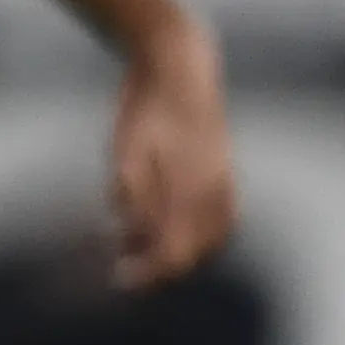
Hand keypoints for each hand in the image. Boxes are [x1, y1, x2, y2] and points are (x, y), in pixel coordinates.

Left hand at [105, 37, 235, 284]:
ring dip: (178, 249)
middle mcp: (215, 193)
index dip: (148, 274)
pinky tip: (173, 226)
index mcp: (192, 191)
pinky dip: (197, 233)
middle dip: (160, 266)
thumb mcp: (126, 151)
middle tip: (124, 266)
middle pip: (195, 253)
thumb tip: (132, 235)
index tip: (120, 278)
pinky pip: (221, 219)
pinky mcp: (225, 173)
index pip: (175, 254)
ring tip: (141, 244)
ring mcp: (224, 183)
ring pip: (210, 238)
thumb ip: (134, 197)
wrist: (180, 67)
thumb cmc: (147, 108)